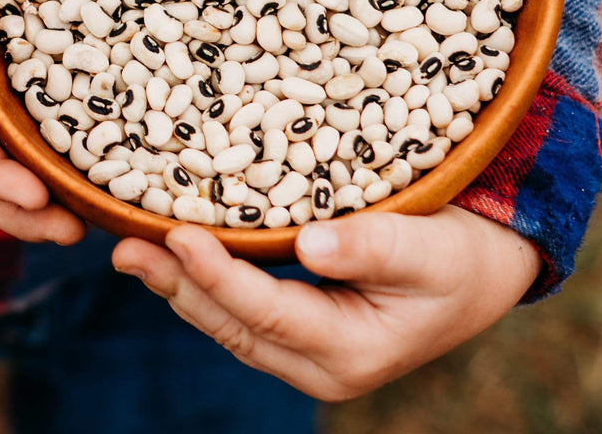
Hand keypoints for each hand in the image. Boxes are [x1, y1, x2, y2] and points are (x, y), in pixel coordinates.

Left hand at [112, 205, 540, 400]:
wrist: (478, 275)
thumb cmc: (457, 257)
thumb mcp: (429, 250)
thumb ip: (372, 247)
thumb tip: (308, 244)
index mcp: (351, 351)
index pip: (267, 313)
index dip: (217, 275)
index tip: (177, 236)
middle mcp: (319, 366)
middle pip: (232, 326)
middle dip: (175, 285)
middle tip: (123, 247)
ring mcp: (304, 355)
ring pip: (226, 325)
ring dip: (177, 286)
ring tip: (130, 249)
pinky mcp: (296, 332)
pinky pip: (238, 314)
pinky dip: (201, 284)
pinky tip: (171, 254)